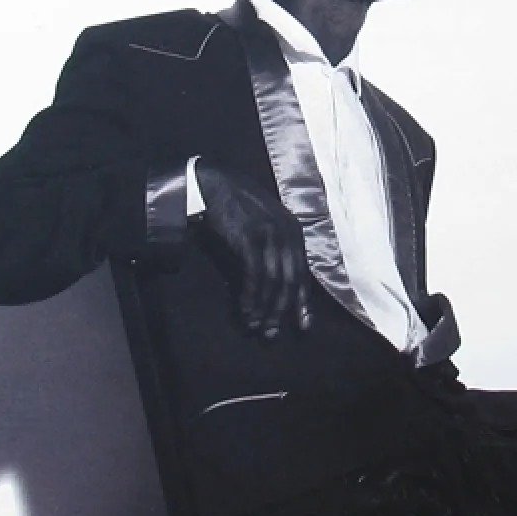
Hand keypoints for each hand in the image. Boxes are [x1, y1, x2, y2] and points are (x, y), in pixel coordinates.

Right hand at [195, 159, 311, 338]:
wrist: (213, 183)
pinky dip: (251, 296)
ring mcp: (269, 235)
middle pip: (290, 281)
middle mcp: (287, 233)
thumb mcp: (264, 225)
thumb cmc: (237, 207)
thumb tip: (276, 285)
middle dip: (282, 311)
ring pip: (273, 282)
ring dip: (264, 308)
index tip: (303, 327)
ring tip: (254, 326)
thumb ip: (274, 249)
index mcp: (294, 231)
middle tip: (271, 333)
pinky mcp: (249, 238)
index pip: (303, 273)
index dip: (302, 303)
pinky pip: (255, 275)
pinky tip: (245, 310)